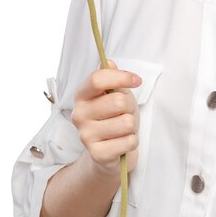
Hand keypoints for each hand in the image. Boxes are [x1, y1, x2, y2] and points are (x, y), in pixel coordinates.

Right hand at [71, 59, 142, 175]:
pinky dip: (132, 141)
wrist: (111, 150)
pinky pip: (129, 141)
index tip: (137, 80)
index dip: (122, 77)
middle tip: (125, 113)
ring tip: (123, 128)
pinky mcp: (97, 154)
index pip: (98, 79)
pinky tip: (122, 142)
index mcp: (82, 95)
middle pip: (117, 101)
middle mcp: (78, 115)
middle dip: (130, 106)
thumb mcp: (116, 93)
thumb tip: (108, 62)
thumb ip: (112, 77)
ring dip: (131, 125)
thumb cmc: (115, 116)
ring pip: (126, 122)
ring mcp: (85, 136)